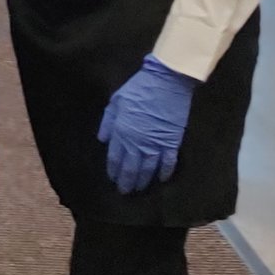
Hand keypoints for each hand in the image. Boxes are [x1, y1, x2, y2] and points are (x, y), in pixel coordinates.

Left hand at [97, 56, 194, 195]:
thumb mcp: (116, 101)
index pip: (115, 158)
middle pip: (130, 168)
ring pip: (148, 169)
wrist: (166, 82)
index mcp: (121, 132)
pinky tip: (161, 180)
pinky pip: (168, 162)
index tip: (112, 180)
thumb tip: (102, 140)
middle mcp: (137, 142)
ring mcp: (155, 144)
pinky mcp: (172, 141)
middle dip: (126, 182)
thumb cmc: (139, 89)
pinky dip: (165, 172)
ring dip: (143, 181)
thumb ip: (108, 122)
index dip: (113, 171)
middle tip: (125, 192)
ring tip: (139, 190)